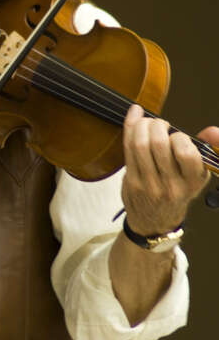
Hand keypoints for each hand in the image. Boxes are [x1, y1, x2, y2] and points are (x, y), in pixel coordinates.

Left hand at [121, 104, 218, 234]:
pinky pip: (128, 149)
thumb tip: (211, 130)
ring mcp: (149, 184)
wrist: (154, 222)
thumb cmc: (176, 193)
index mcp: (192, 182)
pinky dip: (130, 128)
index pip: (186, 154)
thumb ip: (202, 151)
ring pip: (140, 144)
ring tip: (147, 124)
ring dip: (142, 125)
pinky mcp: (132, 181)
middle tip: (159, 124)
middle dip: (157, 125)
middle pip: (159, 144)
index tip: (177, 136)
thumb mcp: (196, 177)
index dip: (179, 137)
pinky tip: (134, 117)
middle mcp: (171, 185)